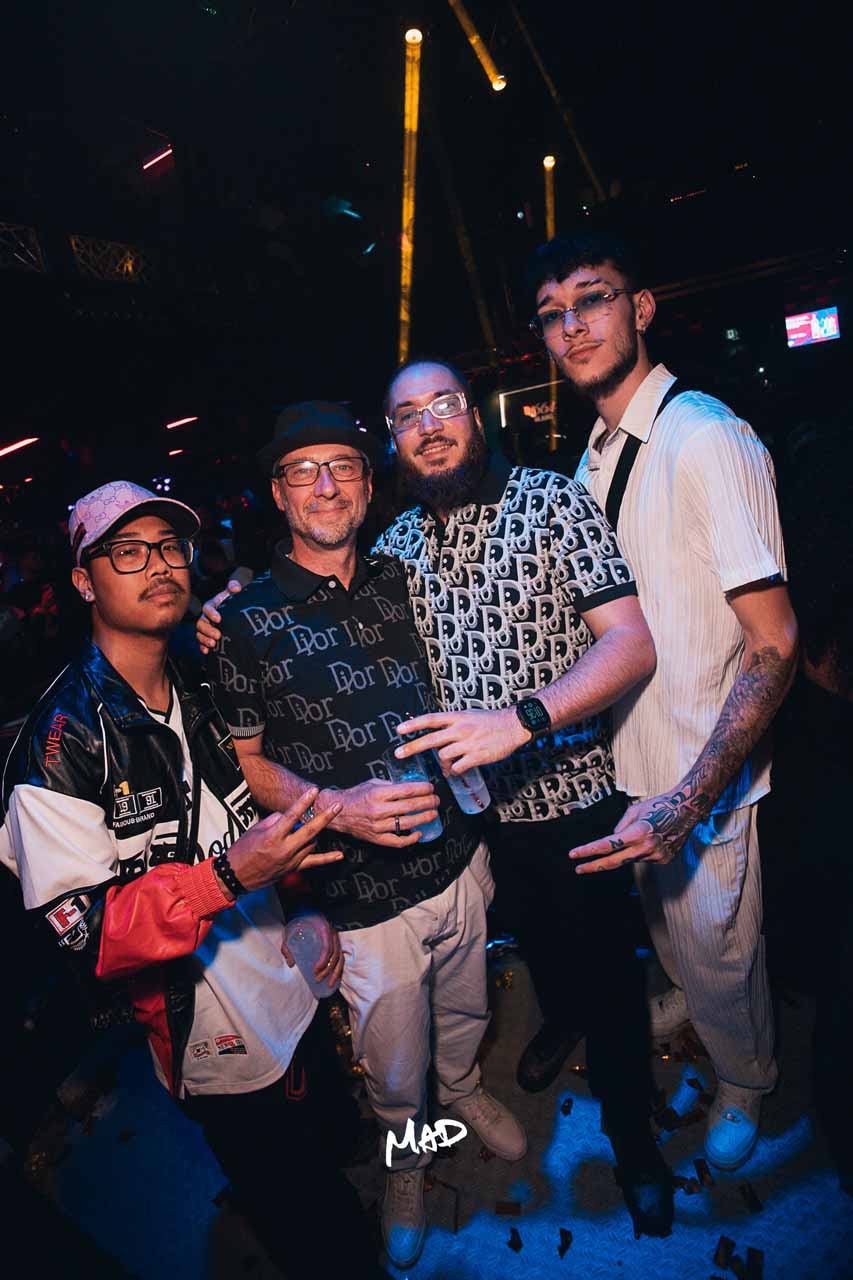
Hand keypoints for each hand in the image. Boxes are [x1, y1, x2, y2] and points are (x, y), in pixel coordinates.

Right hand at [197, 579, 243, 654]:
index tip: (219, 619)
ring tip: (213, 644)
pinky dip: (202, 647)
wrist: (234, 614)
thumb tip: (236, 587)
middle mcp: (206, 617)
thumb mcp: (233, 594)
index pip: (207, 608)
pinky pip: (201, 642)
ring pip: (200, 633)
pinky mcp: (207, 637)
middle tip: (218, 635)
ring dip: (204, 639)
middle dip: (208, 630)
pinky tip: (206, 652)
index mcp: (211, 606)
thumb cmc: (232, 602)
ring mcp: (206, 628)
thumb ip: (234, 587)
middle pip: (201, 623)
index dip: (211, 613)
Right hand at [226, 788, 343, 892]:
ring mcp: (291, 860)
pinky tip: (340, 855)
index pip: (292, 815)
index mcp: (273, 836)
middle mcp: (284, 849)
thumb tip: (288, 814)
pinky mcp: (293, 869)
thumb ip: (274, 820)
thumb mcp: (255, 830)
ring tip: (310, 827)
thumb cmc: (243, 849)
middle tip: (337, 806)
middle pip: (310, 830)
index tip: (314, 791)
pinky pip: (313, 863)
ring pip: (312, 843)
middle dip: (325, 817)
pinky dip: (327, 859)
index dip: (304, 801)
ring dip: (314, 833)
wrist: (236, 875)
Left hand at [282, 915, 343, 989]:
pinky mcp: (335, 942)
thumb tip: (291, 963)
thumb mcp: (290, 931)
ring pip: (340, 958)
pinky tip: (334, 978)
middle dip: (327, 970)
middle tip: (317, 980)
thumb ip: (287, 946)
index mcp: (324, 929)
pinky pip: (340, 957)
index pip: (327, 948)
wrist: (307, 908)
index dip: (323, 961)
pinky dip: (338, 968)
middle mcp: (333, 934)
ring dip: (335, 973)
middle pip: (335, 956)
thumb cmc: (299, 920)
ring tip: (329, 984)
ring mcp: (336, 938)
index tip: (314, 971)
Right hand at [320, 779, 438, 846]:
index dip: (423, 789)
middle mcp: (378, 810)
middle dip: (428, 802)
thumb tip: (410, 786)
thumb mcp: (373, 783)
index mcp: (378, 793)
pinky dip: (410, 839)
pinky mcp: (376, 838)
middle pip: (410, 807)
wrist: (338, 812)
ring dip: (424, 818)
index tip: (431, 788)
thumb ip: (391, 785)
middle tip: (436, 800)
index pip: (407, 790)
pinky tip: (419, 833)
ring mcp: (378, 826)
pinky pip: (397, 841)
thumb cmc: (356, 795)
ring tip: (433, 814)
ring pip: (407, 824)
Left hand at [395, 708, 528, 773]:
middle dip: (412, 747)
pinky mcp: (477, 756)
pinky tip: (457, 769)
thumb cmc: (490, 721)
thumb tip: (436, 735)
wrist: (513, 725)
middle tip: (398, 754)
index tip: (399, 730)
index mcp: (457, 717)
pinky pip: (458, 767)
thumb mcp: (468, 715)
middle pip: (430, 740)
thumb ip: (451, 724)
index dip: (413, 724)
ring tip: (448, 765)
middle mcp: (460, 729)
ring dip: (443, 763)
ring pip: (443, 756)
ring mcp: (468, 743)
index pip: (431, 719)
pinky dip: (455, 770)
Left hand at [568, 788, 705, 873]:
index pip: (607, 845)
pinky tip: (653, 839)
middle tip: (579, 869)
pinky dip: (642, 850)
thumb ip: (620, 827)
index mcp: (638, 832)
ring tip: (645, 832)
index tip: (574, 855)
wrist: (687, 810)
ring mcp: (656, 856)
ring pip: (631, 858)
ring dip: (629, 849)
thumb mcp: (634, 810)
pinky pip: (644, 858)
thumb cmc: (659, 805)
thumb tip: (612, 842)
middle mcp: (647, 847)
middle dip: (594, 865)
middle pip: (614, 861)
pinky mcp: (664, 860)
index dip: (589, 851)